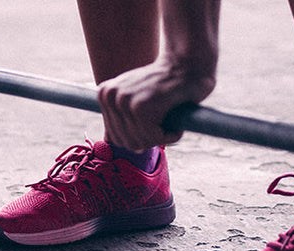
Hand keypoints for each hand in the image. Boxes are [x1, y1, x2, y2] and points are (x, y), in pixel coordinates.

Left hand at [97, 58, 215, 150]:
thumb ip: (120, 116)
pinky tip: (177, 123)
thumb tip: (107, 140)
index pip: (115, 138)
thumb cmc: (165, 84)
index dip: (139, 139)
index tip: (155, 124)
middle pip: (126, 143)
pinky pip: (155, 138)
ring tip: (173, 121)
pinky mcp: (141, 107)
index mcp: (104, 94)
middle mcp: (109, 96)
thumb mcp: (136, 96)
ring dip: (163, 138)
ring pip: (141, 142)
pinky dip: (171, 135)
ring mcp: (123, 101)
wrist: (188, 64)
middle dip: (150, 141)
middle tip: (166, 125)